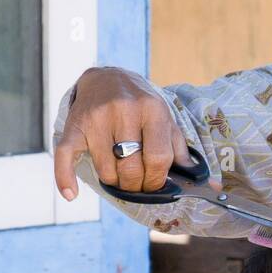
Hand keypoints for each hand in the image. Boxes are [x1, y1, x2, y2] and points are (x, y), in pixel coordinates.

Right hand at [54, 66, 192, 199]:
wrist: (107, 77)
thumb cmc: (141, 105)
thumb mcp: (165, 120)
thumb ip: (180, 150)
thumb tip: (206, 185)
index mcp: (152, 109)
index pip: (158, 158)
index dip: (157, 180)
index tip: (154, 185)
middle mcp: (124, 110)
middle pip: (131, 168)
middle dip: (136, 186)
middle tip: (136, 185)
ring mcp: (97, 117)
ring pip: (106, 170)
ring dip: (114, 181)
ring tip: (119, 175)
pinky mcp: (74, 125)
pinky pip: (65, 156)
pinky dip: (65, 178)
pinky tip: (71, 195)